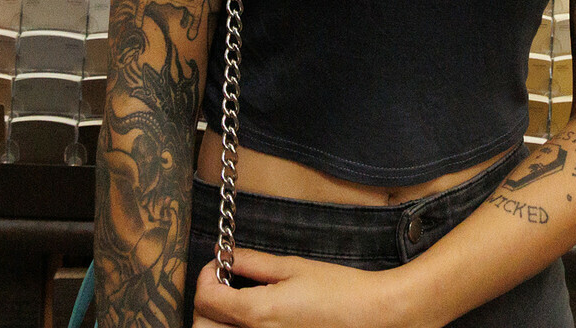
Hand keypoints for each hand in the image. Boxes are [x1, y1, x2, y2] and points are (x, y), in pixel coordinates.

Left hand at [191, 250, 419, 327]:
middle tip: (224, 285)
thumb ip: (254, 264)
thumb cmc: (339, 290)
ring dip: (219, 322)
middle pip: (203, 326)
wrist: (372, 316)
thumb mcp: (294, 268)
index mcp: (258, 313)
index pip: (206, 299)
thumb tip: (225, 255)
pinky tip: (254, 319)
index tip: (219, 265)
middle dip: (207, 304)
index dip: (206, 276)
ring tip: (238, 304)